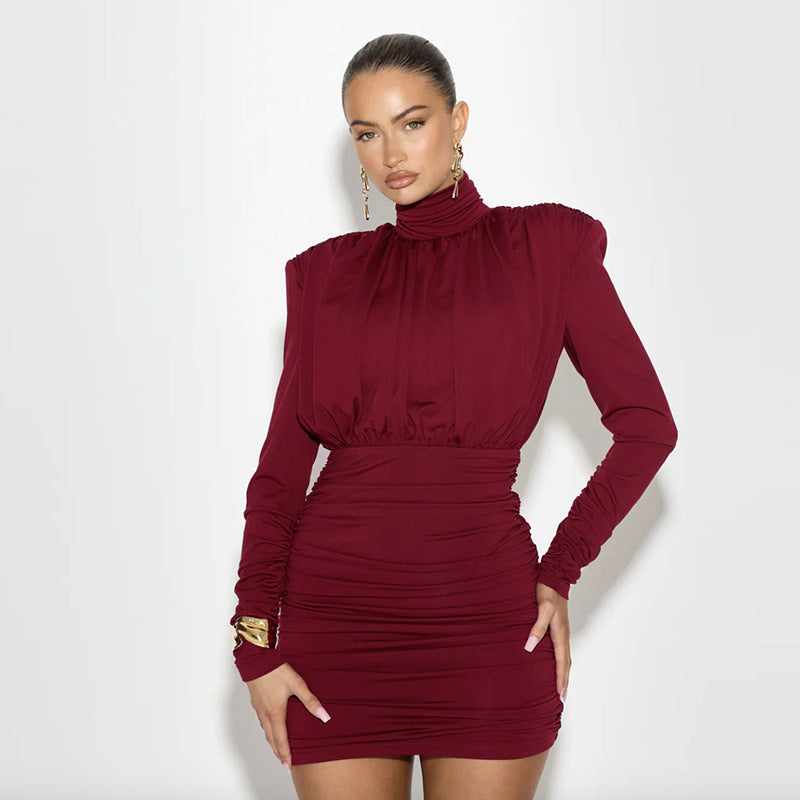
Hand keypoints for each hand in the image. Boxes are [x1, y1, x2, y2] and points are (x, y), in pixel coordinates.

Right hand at [245, 662, 331, 770]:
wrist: (255, 659)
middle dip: (278, 753)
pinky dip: (267, 732)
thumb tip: (324, 716)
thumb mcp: (296, 684)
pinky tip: (271, 729)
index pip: (281, 740)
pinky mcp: (256, 702)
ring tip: (278, 750)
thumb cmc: (275, 671)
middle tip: (284, 764)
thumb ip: (310, 701)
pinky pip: (262, 723)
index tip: (288, 767)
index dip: (285, 754)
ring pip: (265, 732)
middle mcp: (265, 714)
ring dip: (272, 743)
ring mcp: (259, 709)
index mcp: (276, 713)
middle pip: (271, 739)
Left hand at [524, 582, 570, 702]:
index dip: (560, 679)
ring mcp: (561, 631)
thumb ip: (537, 628)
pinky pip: (560, 649)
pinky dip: (560, 661)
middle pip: (566, 663)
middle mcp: (563, 634)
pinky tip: (554, 663)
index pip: (562, 662)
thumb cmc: (547, 591)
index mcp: (560, 633)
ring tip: (560, 685)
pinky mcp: (557, 627)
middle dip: (564, 680)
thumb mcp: (542, 609)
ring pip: (564, 657)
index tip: (560, 694)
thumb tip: (530, 648)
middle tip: (562, 697)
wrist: (554, 577)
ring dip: (563, 672)